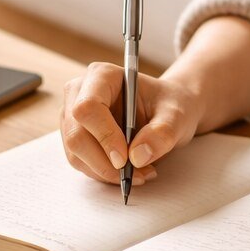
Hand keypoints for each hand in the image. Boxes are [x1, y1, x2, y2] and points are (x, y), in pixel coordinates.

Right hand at [60, 63, 202, 183]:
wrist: (165, 112)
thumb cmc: (169, 106)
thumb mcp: (177, 116)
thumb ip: (162, 133)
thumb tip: (137, 156)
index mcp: (102, 76)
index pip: (88, 107)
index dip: (104, 136)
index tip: (125, 159)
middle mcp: (79, 93)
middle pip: (76, 135)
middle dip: (104, 163)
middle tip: (136, 175)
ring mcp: (72, 116)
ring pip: (75, 153)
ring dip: (106, 172)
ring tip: (140, 174)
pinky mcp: (75, 137)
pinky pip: (80, 163)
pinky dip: (104, 174)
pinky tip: (128, 171)